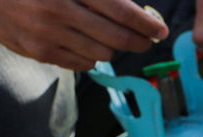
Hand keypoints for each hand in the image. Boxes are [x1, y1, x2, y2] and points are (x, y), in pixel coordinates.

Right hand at [0, 0, 166, 70]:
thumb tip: (130, 5)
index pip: (118, 8)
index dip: (144, 22)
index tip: (160, 30)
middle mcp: (59, 10)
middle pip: (115, 36)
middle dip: (138, 41)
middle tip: (147, 41)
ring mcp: (49, 34)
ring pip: (102, 54)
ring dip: (113, 48)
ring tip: (111, 38)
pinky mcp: (42, 53)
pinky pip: (83, 64)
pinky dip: (92, 58)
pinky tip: (88, 45)